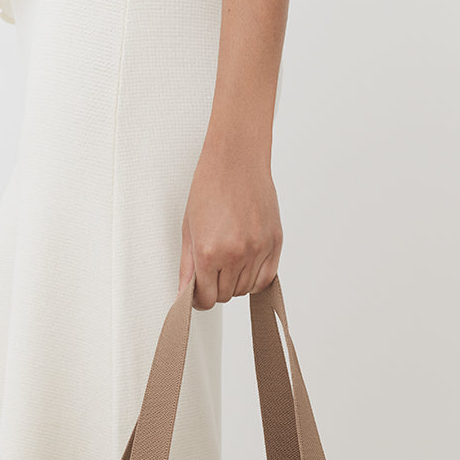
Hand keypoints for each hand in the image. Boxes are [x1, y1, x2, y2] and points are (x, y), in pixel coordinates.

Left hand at [179, 137, 282, 309]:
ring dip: (236, 282)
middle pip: (226, 296)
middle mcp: (236, 255)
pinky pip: (266, 279)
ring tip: (229, 260)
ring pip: (246, 290)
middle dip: (216, 288)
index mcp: (210, 253)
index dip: (200, 299)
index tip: (198, 293)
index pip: (206, 299)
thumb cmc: (210, 188)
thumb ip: (187, 268)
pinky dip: (255, 278)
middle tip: (212, 269)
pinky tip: (246, 264)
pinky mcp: (275, 243)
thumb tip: (185, 295)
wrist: (236, 161)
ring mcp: (258, 250)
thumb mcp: (189, 230)